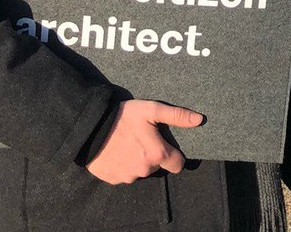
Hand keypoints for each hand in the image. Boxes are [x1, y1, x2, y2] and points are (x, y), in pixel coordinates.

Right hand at [86, 99, 203, 184]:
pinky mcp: (114, 179)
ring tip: (129, 143)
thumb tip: (199, 120)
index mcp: (157, 155)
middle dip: (154, 155)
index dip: (175, 156)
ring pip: (141, 171)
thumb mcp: (152, 110)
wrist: (90, 128)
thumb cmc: (123, 117)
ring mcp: (128, 177)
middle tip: (143, 139)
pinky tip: (117, 151)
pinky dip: (124, 165)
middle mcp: (144, 170)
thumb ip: (177, 116)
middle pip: (157, 166)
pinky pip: (125, 174)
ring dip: (138, 160)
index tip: (167, 146)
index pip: (178, 165)